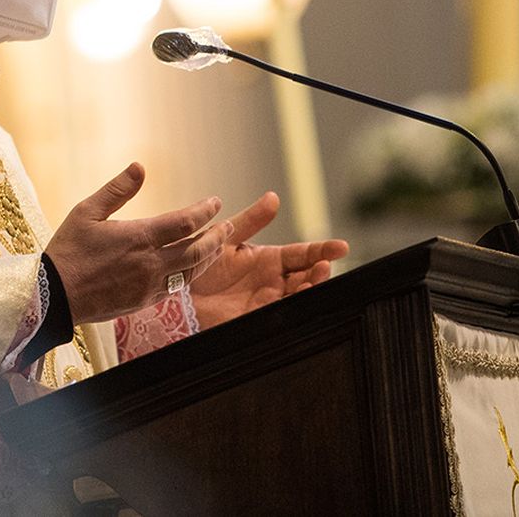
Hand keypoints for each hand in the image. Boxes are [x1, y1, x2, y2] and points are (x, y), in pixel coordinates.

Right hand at [46, 163, 230, 323]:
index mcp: (138, 237)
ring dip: (209, 256)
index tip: (215, 202)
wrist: (53, 297)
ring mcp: (149, 286)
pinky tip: (194, 267)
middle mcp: (150, 263)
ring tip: (219, 245)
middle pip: (198, 250)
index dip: (204, 211)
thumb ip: (117, 189)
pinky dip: (191, 274)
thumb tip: (140, 167)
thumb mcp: (86, 211)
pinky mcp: (144, 301)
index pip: (185, 222)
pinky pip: (177, 287)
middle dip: (217, 236)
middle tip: (228, 225)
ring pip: (192, 271)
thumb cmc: (68, 250)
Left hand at [188, 191, 348, 328]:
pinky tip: (300, 297)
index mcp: (269, 259)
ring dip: (311, 288)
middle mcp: (273, 281)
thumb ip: (251, 220)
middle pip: (307, 276)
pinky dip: (294, 307)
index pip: (303, 253)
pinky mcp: (257, 320)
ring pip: (299, 295)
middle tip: (324, 265)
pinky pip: (281, 314)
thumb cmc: (200, 264)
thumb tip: (273, 197)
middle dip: (319, 271)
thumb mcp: (226, 237)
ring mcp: (267, 301)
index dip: (322, 250)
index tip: (341, 246)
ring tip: (315, 279)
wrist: (176, 293)